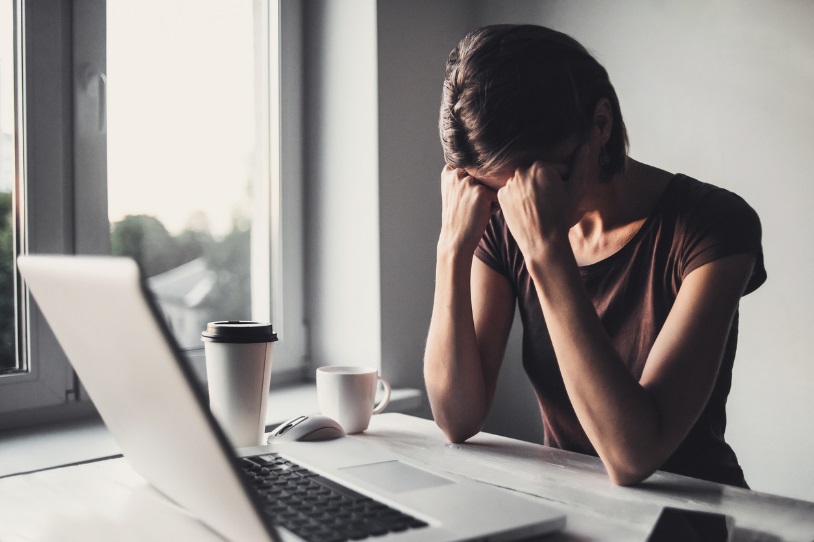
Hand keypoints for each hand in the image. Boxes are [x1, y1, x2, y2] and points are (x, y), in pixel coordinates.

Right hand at [438, 164, 498, 255]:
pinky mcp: (480, 192)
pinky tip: (481, 215)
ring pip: (490, 186)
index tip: (463, 199)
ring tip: (475, 211)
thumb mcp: (455, 193)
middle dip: (481, 191)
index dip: (473, 184)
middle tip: (468, 207)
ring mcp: (468, 182)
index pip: (472, 169)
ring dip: (488, 198)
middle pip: (483, 177)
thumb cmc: (459, 217)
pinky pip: (497, 196)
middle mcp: (457, 173)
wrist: (456, 239)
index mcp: (449, 172)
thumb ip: (464, 178)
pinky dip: (493, 207)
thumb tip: (492, 166)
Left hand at [497, 130, 599, 255]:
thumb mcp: (576, 190)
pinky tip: (526, 209)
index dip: (561, 183)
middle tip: (550, 203)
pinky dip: (519, 198)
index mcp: (541, 166)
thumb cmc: (562, 215)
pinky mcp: (501, 196)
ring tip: (538, 207)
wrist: (543, 241)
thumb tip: (584, 146)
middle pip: (538, 174)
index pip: (554, 169)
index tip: (561, 197)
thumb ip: (580, 165)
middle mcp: (521, 171)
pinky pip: (512, 192)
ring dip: (531, 190)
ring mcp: (509, 184)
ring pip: (525, 182)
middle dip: (545, 184)